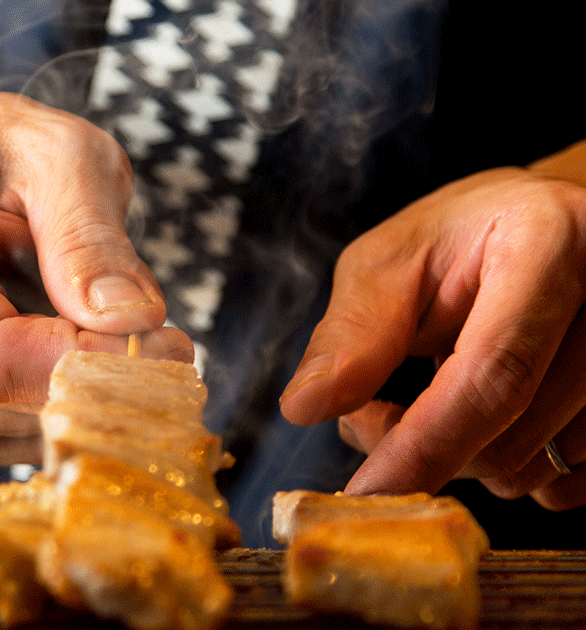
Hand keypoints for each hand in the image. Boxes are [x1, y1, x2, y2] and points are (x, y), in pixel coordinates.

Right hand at [0, 92, 192, 466]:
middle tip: (165, 336)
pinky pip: (25, 441)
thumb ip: (88, 234)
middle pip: (11, 401)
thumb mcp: (57, 157)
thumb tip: (129, 319)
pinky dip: (66, 403)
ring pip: (27, 430)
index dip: (91, 362)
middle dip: (106, 378)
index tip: (171, 345)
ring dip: (86, 386)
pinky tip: (56, 342)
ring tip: (77, 309)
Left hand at [279, 164, 585, 509]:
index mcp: (553, 241)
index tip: (368, 489)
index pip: (496, 369)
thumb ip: (352, 331)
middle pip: (511, 434)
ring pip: (533, 471)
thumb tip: (304, 406)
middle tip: (374, 410)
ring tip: (439, 391)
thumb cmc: (465, 241)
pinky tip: (491, 414)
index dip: (426, 441)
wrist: (555, 233)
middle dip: (421, 445)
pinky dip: (510, 468)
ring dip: (461, 456)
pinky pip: (565, 487)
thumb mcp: (392, 260)